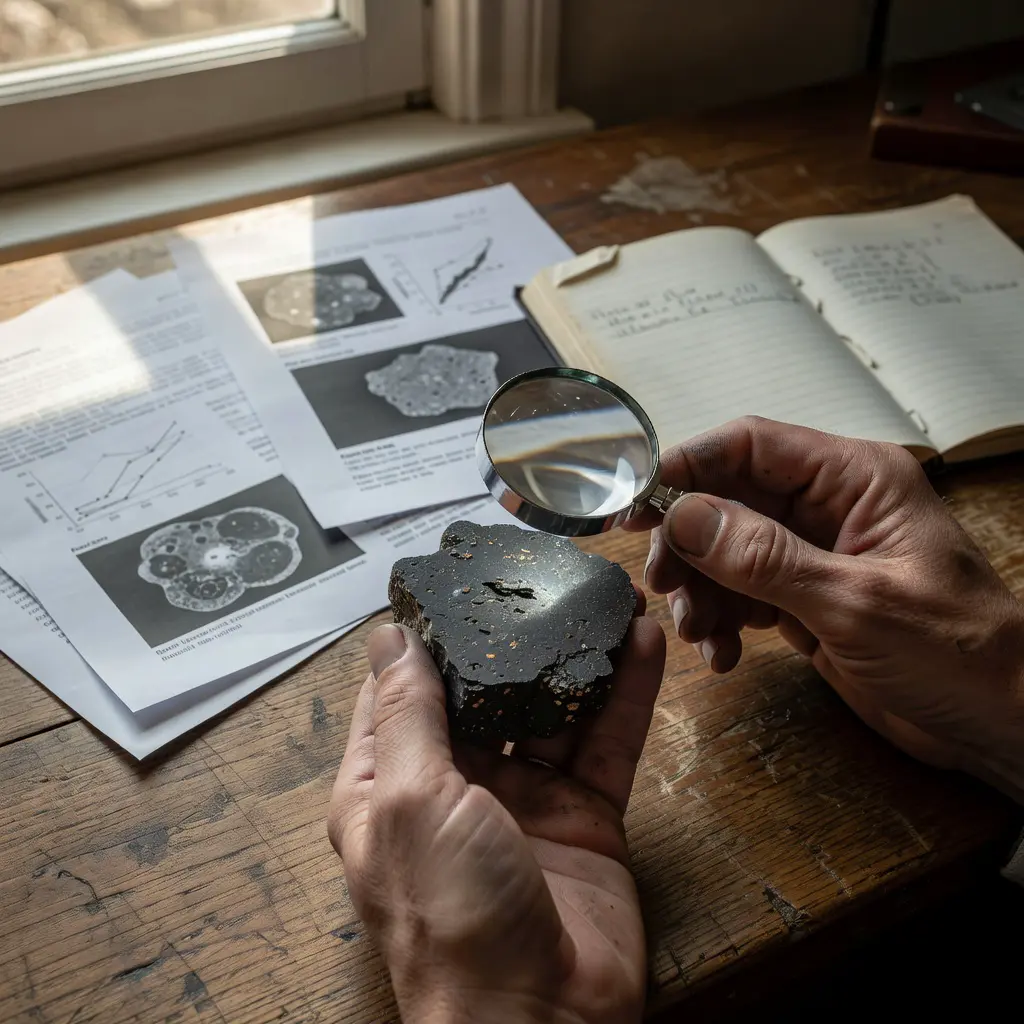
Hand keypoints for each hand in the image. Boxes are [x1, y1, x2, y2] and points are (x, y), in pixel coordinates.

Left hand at [328, 607, 665, 1023]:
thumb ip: (407, 714)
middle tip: (539, 574)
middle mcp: (453, 788)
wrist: (541, 1023)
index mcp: (390, 785)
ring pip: (550, 710)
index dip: (420, 637)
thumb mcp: (414, 800)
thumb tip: (388, 639)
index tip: (448, 580)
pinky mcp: (582, 816)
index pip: (397, 692)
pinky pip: (604, 743)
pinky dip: (624, 695)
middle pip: (482, 693)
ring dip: (575, 657)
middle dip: (511, 638)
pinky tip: (642, 644)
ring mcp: (521, 801)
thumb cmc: (450, 918)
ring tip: (602, 596)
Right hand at [630, 416, 1023, 800]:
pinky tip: (724, 655)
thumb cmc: (957, 652)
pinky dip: (722, 621)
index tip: (637, 501)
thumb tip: (684, 516)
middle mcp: (829, 507)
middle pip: (728, 499)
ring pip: (726, 550)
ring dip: (701, 591)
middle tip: (662, 583)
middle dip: (688, 542)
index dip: (688, 465)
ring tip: (701, 635)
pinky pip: (741, 594)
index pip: (751, 445)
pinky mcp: (806, 599)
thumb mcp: (854, 602)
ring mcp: (814, 554)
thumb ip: (764, 558)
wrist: (998, 724)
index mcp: (855, 479)